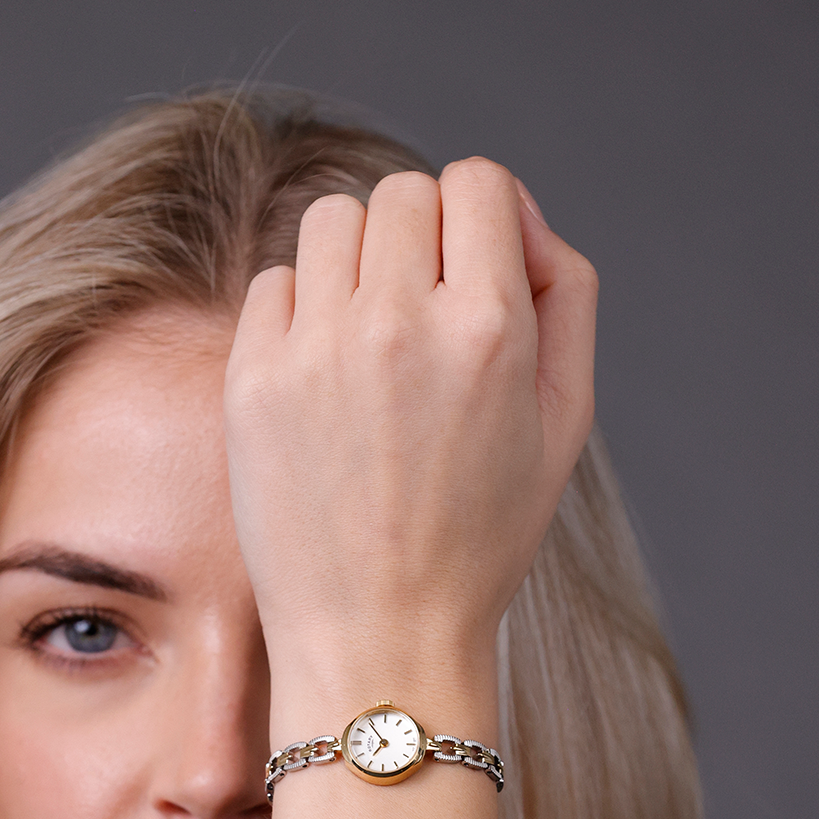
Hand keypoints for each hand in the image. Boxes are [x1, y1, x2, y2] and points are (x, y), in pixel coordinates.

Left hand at [222, 161, 596, 726]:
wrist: (380, 636)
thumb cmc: (480, 536)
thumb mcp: (566, 420)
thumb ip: (566, 295)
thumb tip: (518, 220)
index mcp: (489, 328)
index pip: (478, 182)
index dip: (484, 217)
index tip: (477, 270)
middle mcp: (398, 323)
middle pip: (404, 194)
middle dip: (422, 237)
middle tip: (425, 314)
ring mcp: (316, 349)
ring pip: (333, 221)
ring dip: (357, 260)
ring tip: (371, 336)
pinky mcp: (252, 379)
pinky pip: (275, 280)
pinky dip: (301, 309)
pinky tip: (324, 374)